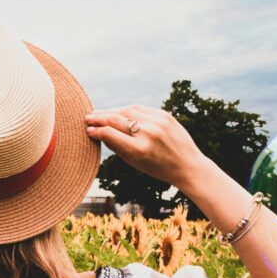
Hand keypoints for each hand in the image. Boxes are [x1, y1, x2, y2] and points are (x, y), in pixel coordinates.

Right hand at [84, 104, 205, 188]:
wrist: (188, 165)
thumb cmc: (159, 168)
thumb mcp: (135, 163)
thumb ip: (116, 147)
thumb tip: (98, 132)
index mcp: (140, 149)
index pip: (110, 134)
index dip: (96, 130)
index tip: (88, 130)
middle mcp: (148, 133)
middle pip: (116, 119)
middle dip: (99, 118)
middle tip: (87, 118)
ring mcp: (158, 121)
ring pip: (127, 110)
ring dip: (111, 111)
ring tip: (99, 114)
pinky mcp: (164, 114)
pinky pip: (140, 109)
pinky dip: (126, 110)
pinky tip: (117, 112)